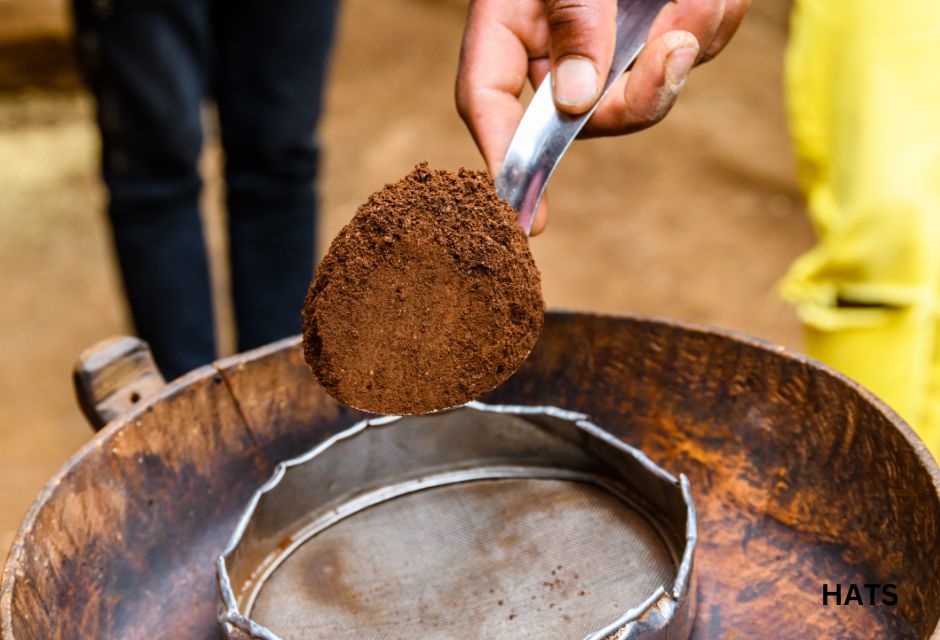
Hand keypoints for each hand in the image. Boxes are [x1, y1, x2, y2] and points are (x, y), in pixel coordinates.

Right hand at [456, 0, 749, 233]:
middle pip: (585, 119)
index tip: (530, 218)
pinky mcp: (657, 35)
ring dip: (684, 49)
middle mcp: (555, 51)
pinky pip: (690, 56)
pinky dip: (710, 23)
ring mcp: (610, 48)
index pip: (489, 103)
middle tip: (676, 47)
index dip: (506, 159)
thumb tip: (578, 102)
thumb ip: (573, 20)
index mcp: (510, 28)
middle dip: (639, 94)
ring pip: (646, 95)